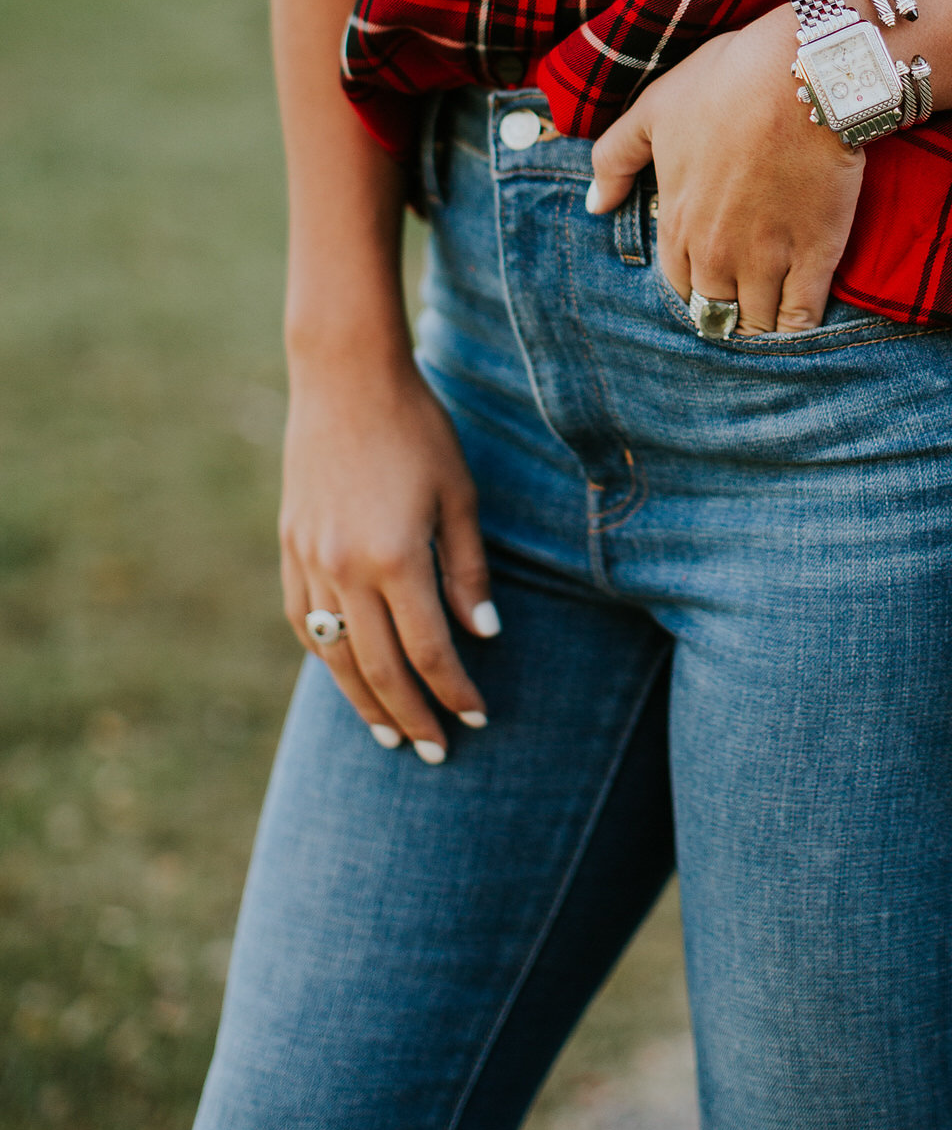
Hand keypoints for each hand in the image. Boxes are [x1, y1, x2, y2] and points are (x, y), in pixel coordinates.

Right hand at [279, 354, 497, 761]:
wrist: (345, 379)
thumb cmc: (418, 429)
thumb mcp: (459, 496)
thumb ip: (468, 570)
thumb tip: (484, 634)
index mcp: (395, 558)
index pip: (429, 650)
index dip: (454, 690)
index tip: (477, 716)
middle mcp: (345, 569)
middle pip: (378, 666)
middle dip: (411, 714)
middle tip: (438, 751)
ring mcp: (309, 559)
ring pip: (334, 653)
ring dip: (362, 700)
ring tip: (389, 734)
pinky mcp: (289, 546)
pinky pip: (303, 619)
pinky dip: (326, 654)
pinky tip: (345, 673)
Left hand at [587, 7, 863, 333]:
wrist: (800, 73)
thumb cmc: (725, 82)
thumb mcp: (653, 109)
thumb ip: (615, 159)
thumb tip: (595, 204)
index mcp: (676, 223)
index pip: (679, 285)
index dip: (694, 289)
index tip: (710, 286)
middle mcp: (716, 253)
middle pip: (716, 312)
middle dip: (726, 315)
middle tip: (743, 310)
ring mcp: (766, 259)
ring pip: (758, 322)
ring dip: (762, 328)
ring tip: (773, 323)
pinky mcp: (815, 255)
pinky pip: (803, 316)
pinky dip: (801, 329)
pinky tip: (802, 328)